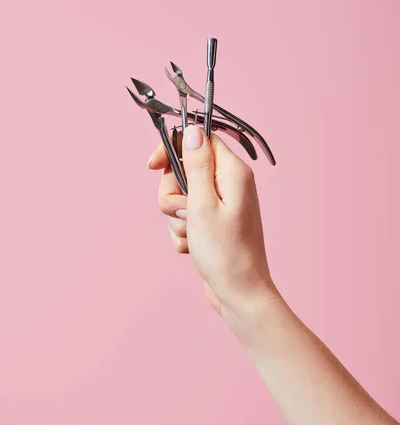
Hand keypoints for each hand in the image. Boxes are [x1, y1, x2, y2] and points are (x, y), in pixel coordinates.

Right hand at [148, 124, 275, 332]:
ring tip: (190, 235)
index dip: (173, 149)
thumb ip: (196, 165)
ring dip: (176, 217)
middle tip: (183, 213)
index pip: (199, 140)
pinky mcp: (213, 222)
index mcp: (232, 172)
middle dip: (172, 193)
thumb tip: (193, 130)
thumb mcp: (204, 204)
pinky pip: (185, 217)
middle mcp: (229, 184)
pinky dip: (182, 232)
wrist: (239, 294)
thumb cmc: (225, 252)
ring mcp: (221, 204)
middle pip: (184, 170)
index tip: (152, 166)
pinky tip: (192, 248)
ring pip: (180, 196)